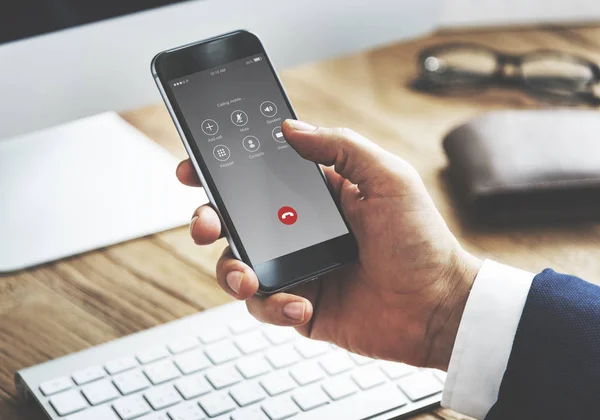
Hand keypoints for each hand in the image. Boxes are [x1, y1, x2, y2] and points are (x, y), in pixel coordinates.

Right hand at [177, 120, 480, 369]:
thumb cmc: (421, 241)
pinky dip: (274, 307)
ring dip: (231, 271)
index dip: (221, 173)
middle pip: (236, 222)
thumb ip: (340, 147)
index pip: (259, 178)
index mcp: (317, 196)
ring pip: (239, 265)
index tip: (194, 169)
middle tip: (207, 224)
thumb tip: (291, 128)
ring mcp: (298, 268)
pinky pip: (266, 306)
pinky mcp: (301, 305)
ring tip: (248, 277)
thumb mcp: (388, 178)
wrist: (438, 306)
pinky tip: (301, 305)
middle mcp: (300, 230)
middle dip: (209, 220)